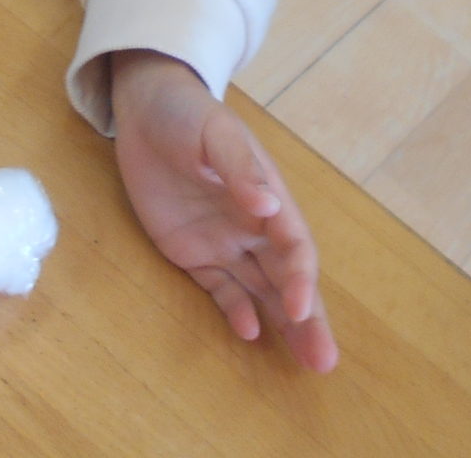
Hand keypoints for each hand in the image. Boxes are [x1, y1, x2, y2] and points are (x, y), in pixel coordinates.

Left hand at [110, 49, 338, 371]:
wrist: (145, 108)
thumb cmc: (187, 114)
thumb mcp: (215, 132)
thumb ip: (240, 170)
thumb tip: (268, 206)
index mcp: (268, 196)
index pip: (294, 246)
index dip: (301, 278)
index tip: (300, 308)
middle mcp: (253, 226)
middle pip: (287, 279)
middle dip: (308, 319)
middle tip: (325, 361)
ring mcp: (224, 241)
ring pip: (262, 292)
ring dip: (284, 325)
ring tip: (309, 362)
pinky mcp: (193, 252)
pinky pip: (221, 288)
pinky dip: (237, 311)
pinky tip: (250, 332)